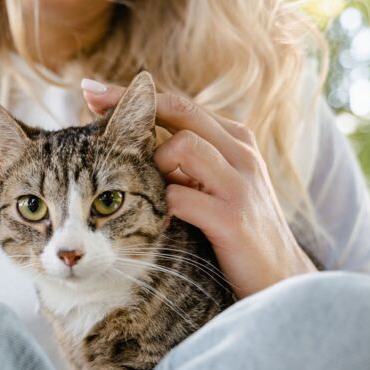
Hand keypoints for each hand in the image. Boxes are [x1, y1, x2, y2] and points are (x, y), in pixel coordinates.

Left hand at [82, 80, 316, 297]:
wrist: (279, 277)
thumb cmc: (235, 230)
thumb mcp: (215, 185)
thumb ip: (188, 162)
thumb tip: (139, 144)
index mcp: (233, 140)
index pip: (179, 105)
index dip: (135, 96)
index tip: (92, 92)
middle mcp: (240, 152)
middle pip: (181, 111)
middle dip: (131, 105)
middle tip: (90, 104)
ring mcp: (239, 183)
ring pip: (184, 145)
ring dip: (156, 164)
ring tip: (153, 194)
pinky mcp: (232, 218)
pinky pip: (181, 198)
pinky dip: (164, 206)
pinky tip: (162, 221)